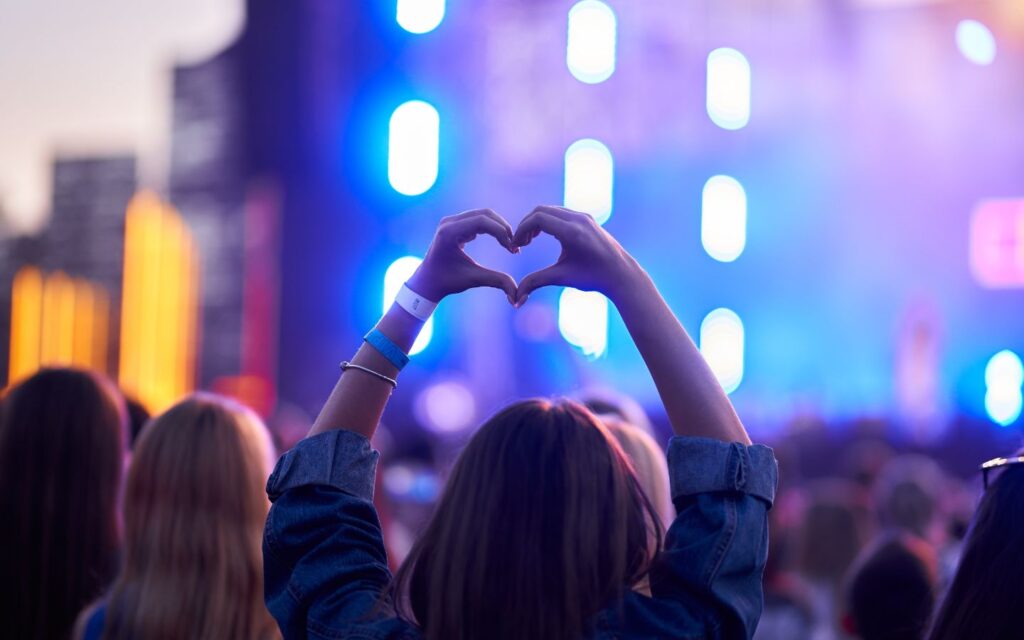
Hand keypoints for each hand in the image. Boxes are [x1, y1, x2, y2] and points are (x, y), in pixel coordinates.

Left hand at [406, 209, 518, 303]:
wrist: (427, 281)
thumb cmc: (447, 282)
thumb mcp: (473, 280)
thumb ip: (496, 282)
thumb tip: (516, 296)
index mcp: (449, 232)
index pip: (482, 221)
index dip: (501, 232)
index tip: (512, 249)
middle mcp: (449, 222)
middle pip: (484, 214)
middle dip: (503, 228)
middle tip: (514, 246)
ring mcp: (451, 221)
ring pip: (482, 215)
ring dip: (498, 227)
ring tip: (509, 245)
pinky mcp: (454, 224)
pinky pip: (477, 219)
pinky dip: (491, 228)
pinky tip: (500, 242)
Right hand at [512, 206, 641, 304]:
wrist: (621, 274)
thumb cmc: (593, 277)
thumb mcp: (561, 278)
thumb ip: (536, 282)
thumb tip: (516, 299)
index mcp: (572, 231)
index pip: (537, 218)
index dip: (521, 230)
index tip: (515, 245)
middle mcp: (578, 219)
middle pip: (541, 210)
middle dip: (526, 225)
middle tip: (519, 243)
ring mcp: (584, 217)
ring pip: (551, 210)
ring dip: (537, 222)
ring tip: (529, 241)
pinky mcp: (587, 219)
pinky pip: (561, 213)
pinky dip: (548, 221)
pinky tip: (544, 237)